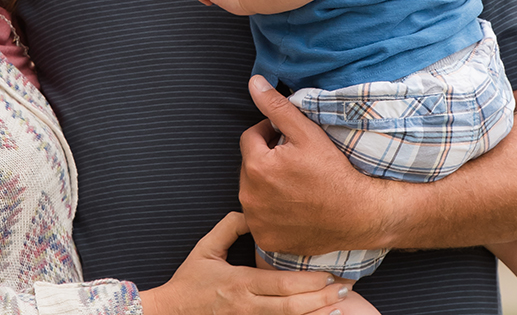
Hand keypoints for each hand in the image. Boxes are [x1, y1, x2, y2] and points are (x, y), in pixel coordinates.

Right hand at [140, 213, 348, 314]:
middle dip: (321, 299)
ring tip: (339, 305)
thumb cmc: (189, 280)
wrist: (171, 312)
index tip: (328, 275)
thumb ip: (229, 227)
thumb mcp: (205, 247)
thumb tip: (251, 212)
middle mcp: (247, 306)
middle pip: (291, 307)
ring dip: (316, 314)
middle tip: (345, 289)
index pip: (280, 285)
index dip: (307, 282)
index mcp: (239, 283)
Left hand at [239, 77, 393, 255]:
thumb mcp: (307, 133)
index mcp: (256, 166)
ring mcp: (256, 221)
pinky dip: (271, 210)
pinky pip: (260, 217)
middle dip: (267, 159)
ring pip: (253, 191)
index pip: (251, 137)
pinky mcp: (265, 239)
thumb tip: (254, 82)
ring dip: (266, 184)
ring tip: (295, 183)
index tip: (289, 140)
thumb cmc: (334, 172)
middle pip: (250, 165)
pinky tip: (293, 205)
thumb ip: (276, 106)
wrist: (358, 215)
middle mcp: (249, 196)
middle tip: (295, 162)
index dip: (270, 134)